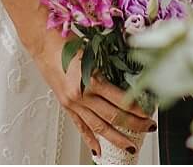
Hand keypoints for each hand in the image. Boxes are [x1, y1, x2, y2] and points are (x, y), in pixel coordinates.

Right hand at [33, 36, 152, 155]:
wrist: (42, 42)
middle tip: (148, 128)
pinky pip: (80, 126)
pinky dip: (89, 139)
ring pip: (99, 126)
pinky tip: (98, 150)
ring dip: (117, 138)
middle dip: (134, 125)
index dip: (138, 110)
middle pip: (114, 116)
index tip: (149, 114)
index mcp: (91, 80)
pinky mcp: (65, 105)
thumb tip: (128, 86)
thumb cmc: (66, 42)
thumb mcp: (93, 54)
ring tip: (130, 146)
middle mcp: (82, 95)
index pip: (121, 100)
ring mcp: (73, 102)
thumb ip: (108, 72)